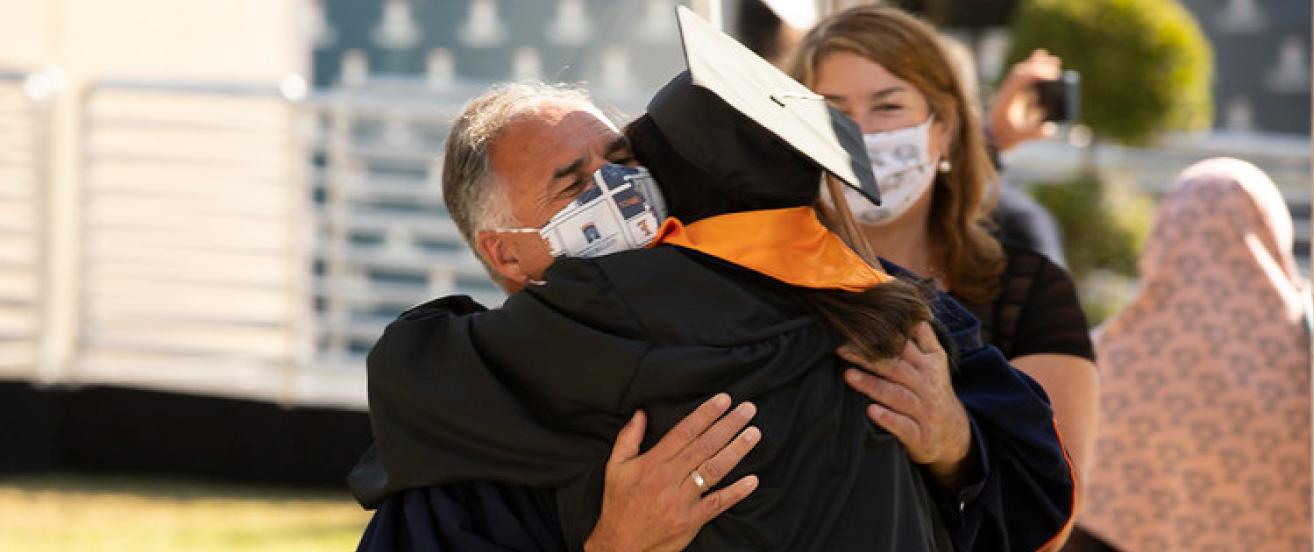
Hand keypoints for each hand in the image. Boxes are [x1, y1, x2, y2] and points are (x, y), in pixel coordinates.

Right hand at [584, 393, 760, 551]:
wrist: (620, 545)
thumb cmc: (618, 505)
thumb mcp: (615, 468)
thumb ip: (628, 438)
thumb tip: (641, 413)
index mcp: (653, 463)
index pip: (685, 432)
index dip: (706, 414)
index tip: (724, 400)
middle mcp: (669, 479)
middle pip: (705, 446)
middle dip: (729, 425)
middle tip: (748, 409)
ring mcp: (682, 500)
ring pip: (714, 470)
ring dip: (737, 450)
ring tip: (754, 434)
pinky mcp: (692, 520)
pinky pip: (718, 503)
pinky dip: (736, 492)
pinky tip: (753, 480)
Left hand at [839, 322, 972, 490]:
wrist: (954, 435)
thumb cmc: (933, 393)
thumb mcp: (936, 364)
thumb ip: (925, 339)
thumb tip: (913, 314)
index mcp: (930, 365)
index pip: (904, 347)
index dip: (882, 337)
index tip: (856, 329)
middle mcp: (928, 386)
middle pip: (895, 368)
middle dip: (868, 358)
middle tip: (841, 349)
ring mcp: (924, 411)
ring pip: (897, 395)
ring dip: (872, 385)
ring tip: (848, 376)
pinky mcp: (919, 435)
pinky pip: (903, 426)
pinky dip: (888, 419)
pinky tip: (871, 411)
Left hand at [987, 49, 1062, 152]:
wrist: (988, 140)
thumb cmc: (1001, 138)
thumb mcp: (1017, 137)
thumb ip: (1033, 133)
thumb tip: (1050, 129)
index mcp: (1005, 100)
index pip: (1019, 81)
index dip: (1035, 74)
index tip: (1051, 75)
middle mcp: (1007, 94)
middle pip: (1021, 73)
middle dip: (1038, 65)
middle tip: (1055, 61)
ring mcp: (1010, 95)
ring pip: (1023, 76)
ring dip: (1037, 67)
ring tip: (1054, 61)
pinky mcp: (1014, 99)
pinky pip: (1025, 83)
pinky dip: (1036, 76)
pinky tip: (1049, 73)